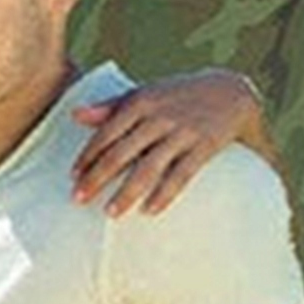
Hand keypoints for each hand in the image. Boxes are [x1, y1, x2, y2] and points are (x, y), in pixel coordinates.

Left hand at [70, 70, 260, 216]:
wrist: (230, 91)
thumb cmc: (178, 96)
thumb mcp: (145, 94)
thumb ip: (110, 106)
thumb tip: (75, 115)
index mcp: (140, 102)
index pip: (106, 133)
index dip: (88, 156)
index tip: (73, 177)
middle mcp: (158, 117)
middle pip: (121, 153)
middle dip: (97, 177)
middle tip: (78, 199)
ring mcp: (182, 132)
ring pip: (148, 167)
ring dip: (127, 192)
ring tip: (110, 213)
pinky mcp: (204, 146)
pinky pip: (181, 174)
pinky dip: (165, 193)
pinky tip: (150, 211)